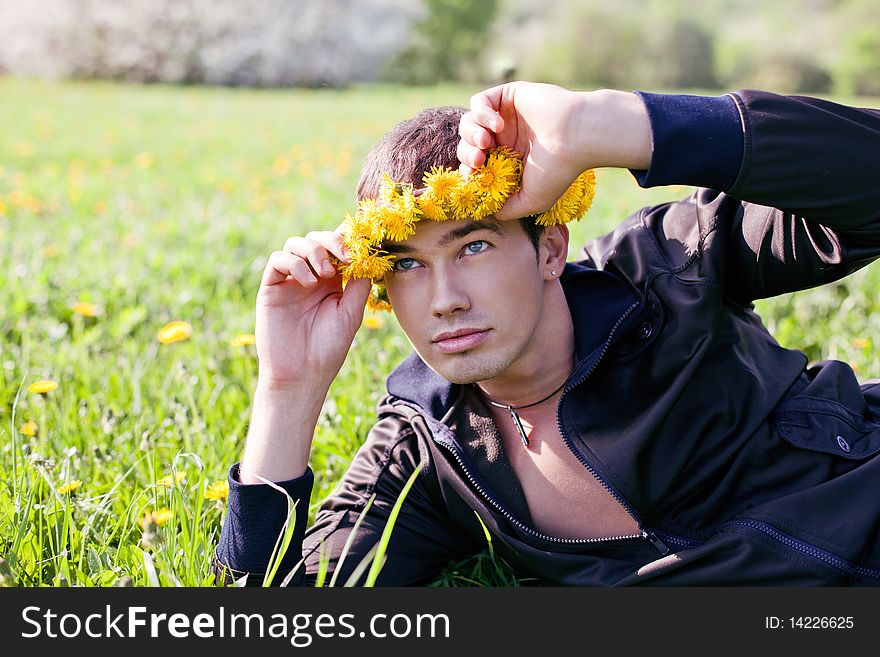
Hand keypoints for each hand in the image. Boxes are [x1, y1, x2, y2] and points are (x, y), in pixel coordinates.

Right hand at [255, 230, 370, 390]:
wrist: (302, 374)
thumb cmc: (328, 348)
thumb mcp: (351, 313)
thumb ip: (358, 284)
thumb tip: (369, 257)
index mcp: (332, 281)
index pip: (337, 248)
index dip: (348, 240)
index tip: (361, 245)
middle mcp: (310, 276)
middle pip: (316, 239)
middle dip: (332, 241)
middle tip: (345, 257)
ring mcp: (289, 281)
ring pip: (296, 244)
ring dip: (314, 251)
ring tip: (326, 273)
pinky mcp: (271, 287)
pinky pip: (278, 260)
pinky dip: (295, 264)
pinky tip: (309, 282)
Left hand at [458, 81, 650, 219]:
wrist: (576, 137)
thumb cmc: (558, 170)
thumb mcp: (532, 201)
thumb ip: (508, 209)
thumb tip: (490, 212)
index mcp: (509, 159)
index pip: (475, 164)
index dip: (468, 170)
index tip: (474, 176)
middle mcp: (506, 137)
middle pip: (468, 144)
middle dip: (467, 154)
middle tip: (479, 160)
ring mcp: (507, 115)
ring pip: (469, 123)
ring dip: (470, 134)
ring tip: (486, 142)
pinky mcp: (509, 95)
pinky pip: (479, 102)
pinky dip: (481, 114)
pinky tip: (498, 125)